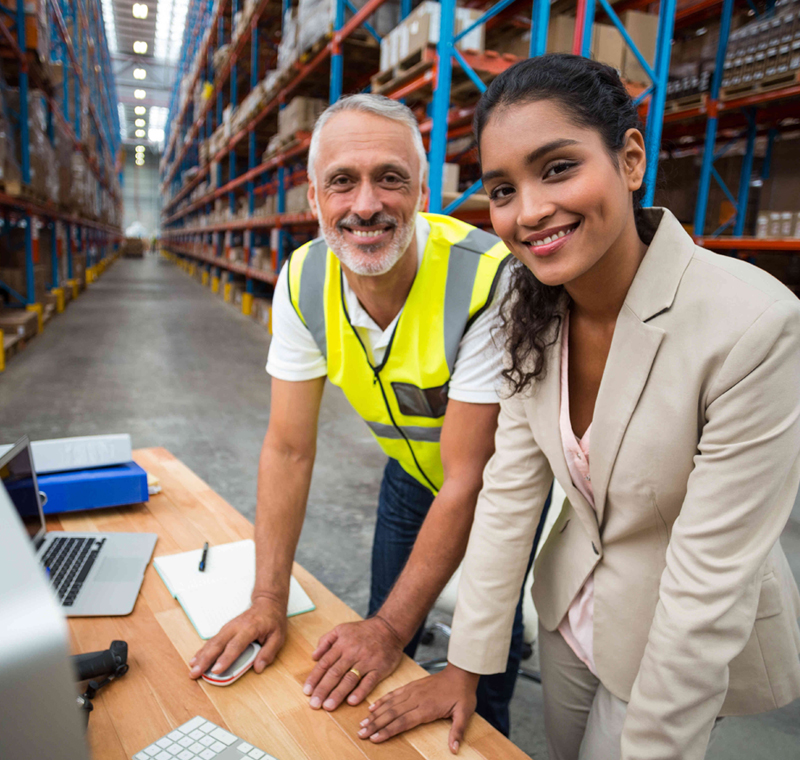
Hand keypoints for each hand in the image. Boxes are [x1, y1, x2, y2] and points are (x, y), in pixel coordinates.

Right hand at [188, 595, 286, 678]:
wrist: (267, 602)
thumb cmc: (272, 620)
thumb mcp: (278, 636)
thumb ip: (269, 652)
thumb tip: (258, 668)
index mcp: (250, 628)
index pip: (236, 645)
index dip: (225, 659)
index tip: (216, 670)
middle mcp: (236, 627)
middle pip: (218, 644)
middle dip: (205, 660)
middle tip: (195, 673)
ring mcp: (229, 627)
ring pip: (212, 642)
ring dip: (201, 656)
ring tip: (192, 669)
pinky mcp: (225, 629)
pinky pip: (212, 641)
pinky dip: (203, 651)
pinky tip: (195, 660)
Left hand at [303, 615, 403, 710]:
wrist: (389, 628)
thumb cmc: (363, 631)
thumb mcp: (342, 629)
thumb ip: (326, 640)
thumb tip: (313, 656)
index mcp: (342, 644)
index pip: (325, 663)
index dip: (315, 678)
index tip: (306, 692)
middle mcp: (352, 653)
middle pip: (335, 673)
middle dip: (323, 689)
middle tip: (314, 704)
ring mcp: (366, 661)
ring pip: (350, 679)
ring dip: (338, 693)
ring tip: (328, 706)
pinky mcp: (379, 668)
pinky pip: (369, 681)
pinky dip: (360, 692)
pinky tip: (351, 701)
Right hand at [357, 664, 478, 753]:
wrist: (460, 672)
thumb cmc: (463, 694)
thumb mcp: (464, 713)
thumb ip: (457, 731)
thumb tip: (454, 750)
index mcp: (427, 708)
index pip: (403, 722)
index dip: (388, 731)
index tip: (375, 738)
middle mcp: (416, 699)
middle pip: (392, 713)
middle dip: (375, 724)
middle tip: (361, 733)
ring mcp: (412, 691)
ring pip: (390, 704)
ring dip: (375, 714)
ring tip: (362, 723)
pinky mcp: (412, 686)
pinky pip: (394, 693)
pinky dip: (382, 700)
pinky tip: (373, 707)